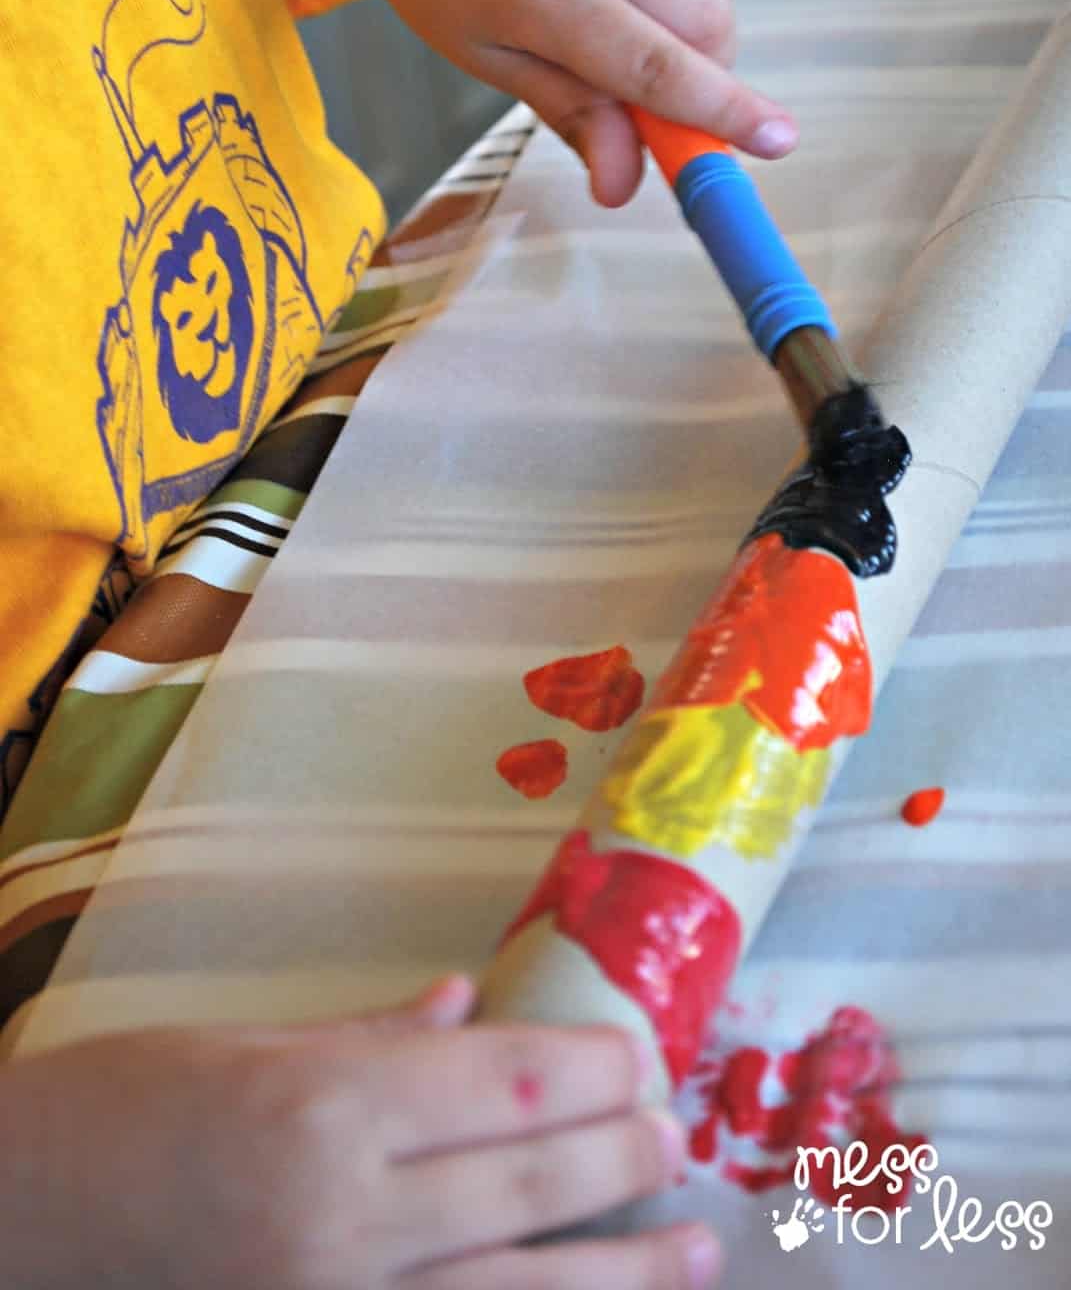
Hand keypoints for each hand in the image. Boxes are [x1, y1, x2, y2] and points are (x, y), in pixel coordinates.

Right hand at [3, 974, 720, 1287]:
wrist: (20, 1218)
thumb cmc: (125, 1106)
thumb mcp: (245, 1043)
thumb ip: (372, 1033)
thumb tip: (470, 1003)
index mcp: (328, 1102)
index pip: (500, 1079)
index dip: (589, 1068)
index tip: (640, 1058)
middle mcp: (345, 1209)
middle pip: (525, 1185)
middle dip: (619, 1159)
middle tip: (676, 1137)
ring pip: (516, 1289)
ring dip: (619, 1271)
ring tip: (696, 1250)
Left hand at [348, 0, 796, 204]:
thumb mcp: (490, 60)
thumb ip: (571, 114)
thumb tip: (624, 186)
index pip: (656, 67)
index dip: (724, 113)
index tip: (777, 143)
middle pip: (709, 24)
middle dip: (706, 71)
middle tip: (651, 85)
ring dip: (692, 20)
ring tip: (620, 9)